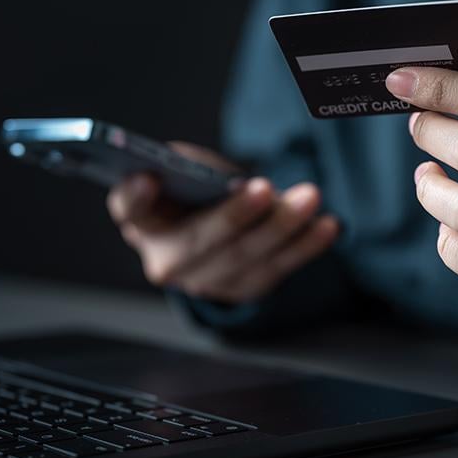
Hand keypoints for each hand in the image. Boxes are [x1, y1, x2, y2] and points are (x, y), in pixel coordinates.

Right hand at [106, 142, 338, 304]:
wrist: (213, 230)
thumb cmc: (195, 190)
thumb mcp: (185, 169)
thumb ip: (192, 169)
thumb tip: (225, 183)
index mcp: (141, 222)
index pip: (130, 210)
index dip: (134, 197)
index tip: (147, 178)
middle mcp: (166, 261)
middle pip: (199, 242)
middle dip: (234, 216)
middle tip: (262, 189)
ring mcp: (206, 281)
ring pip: (245, 258)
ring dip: (282, 228)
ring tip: (308, 198)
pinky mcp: (243, 288)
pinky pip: (277, 268)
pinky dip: (305, 247)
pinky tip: (327, 226)